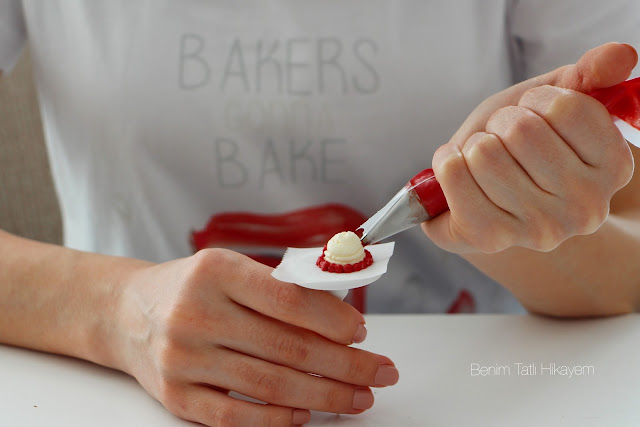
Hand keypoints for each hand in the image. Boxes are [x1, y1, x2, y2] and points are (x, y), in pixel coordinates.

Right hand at [113, 248, 397, 425]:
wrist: (128, 312)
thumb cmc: (191, 287)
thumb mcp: (230, 267)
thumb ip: (281, 286)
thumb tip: (342, 314)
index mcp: (216, 271)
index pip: (288, 299)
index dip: (333, 319)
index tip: (361, 332)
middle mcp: (196, 314)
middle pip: (287, 348)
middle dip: (345, 365)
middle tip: (380, 371)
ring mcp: (184, 359)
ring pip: (269, 385)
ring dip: (324, 395)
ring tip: (358, 396)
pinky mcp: (176, 396)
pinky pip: (235, 417)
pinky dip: (278, 419)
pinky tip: (307, 413)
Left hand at [424, 43, 637, 252]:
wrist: (486, 200)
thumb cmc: (520, 151)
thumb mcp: (553, 105)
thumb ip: (587, 77)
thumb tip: (620, 53)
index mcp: (614, 168)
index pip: (564, 107)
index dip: (534, 101)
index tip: (532, 116)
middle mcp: (585, 208)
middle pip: (521, 129)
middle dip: (500, 124)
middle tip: (502, 144)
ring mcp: (539, 229)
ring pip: (484, 152)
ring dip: (473, 145)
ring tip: (483, 163)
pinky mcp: (491, 239)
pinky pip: (453, 174)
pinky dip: (446, 161)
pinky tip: (458, 171)